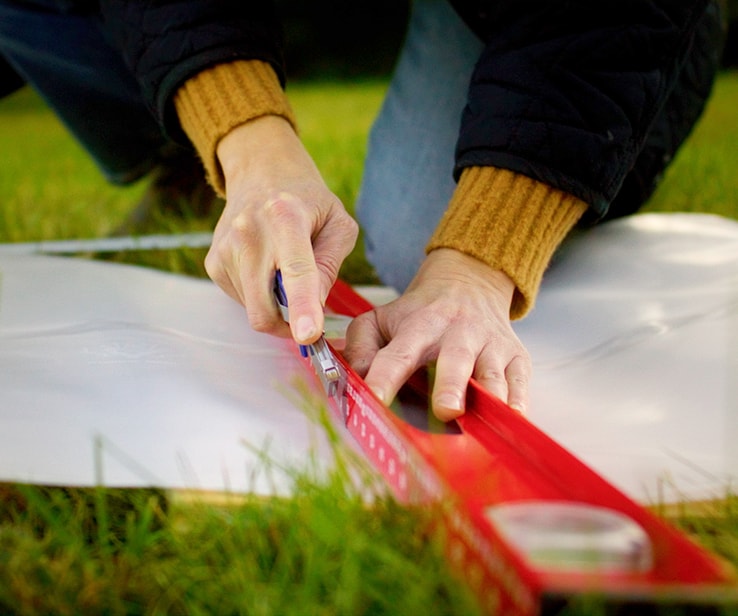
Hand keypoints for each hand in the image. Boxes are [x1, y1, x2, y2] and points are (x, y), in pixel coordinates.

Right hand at [206, 116, 357, 343]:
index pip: (295, 271)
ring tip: (283, 268)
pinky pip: (242, 300)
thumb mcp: (338, 223)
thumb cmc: (307, 201)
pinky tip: (266, 267)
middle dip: (288, 325)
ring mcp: (225, 249)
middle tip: (309, 319)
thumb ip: (331, 265)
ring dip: (276, 304)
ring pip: (254, 309)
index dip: (302, 307)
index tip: (307, 335)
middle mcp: (248, 233)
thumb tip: (315, 306)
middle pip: (263, 307)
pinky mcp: (213, 263)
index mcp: (286, 218)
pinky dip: (260, 296)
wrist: (261, 172)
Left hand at [342, 248, 530, 420]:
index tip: (375, 400)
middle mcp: (456, 333)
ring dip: (488, 396)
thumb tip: (354, 380)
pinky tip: (513, 417)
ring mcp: (489, 344)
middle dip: (450, 385)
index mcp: (418, 326)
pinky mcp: (515, 354)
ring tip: (482, 423)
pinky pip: (520, 379)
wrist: (469, 282)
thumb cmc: (419, 313)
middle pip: (454, 360)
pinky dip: (519, 399)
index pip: (397, 354)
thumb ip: (361, 346)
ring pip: (491, 372)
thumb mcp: (381, 318)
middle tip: (445, 411)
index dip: (384, 377)